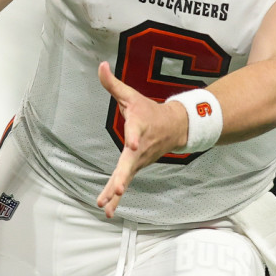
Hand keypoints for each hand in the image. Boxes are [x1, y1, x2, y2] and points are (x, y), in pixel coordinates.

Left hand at [95, 61, 188, 217]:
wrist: (175, 127)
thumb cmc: (149, 110)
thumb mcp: (131, 95)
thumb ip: (113, 83)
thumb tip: (100, 65)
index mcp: (140, 127)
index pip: (136, 131)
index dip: (134, 136)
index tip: (133, 143)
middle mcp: (140, 148)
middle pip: (130, 163)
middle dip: (123, 177)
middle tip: (117, 189)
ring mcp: (139, 161)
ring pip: (126, 178)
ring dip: (116, 193)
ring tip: (105, 206)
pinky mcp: (135, 168)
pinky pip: (124, 183)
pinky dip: (116, 197)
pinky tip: (107, 210)